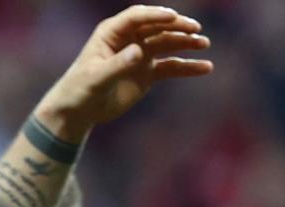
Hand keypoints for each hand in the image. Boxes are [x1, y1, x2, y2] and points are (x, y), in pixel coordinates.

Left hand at [35, 5, 210, 138]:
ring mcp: (140, 55)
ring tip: (203, 44)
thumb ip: (117, 65)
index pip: (136, 17)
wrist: (78, 111)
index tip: (173, 17)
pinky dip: (187, 67)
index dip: (155, 16)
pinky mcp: (148, 72)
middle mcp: (129, 40)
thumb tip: (139, 52)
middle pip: (157, 27)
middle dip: (177, 26)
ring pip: (167, 43)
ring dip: (186, 42)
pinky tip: (205, 68)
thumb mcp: (96, 79)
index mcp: (111, 33)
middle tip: (195, 29)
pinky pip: (171, 66)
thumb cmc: (79, 91)